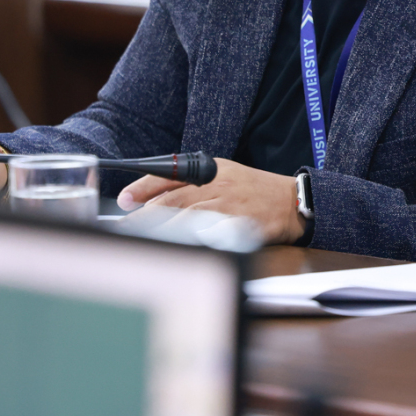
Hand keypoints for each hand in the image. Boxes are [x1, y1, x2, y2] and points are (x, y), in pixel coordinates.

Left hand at [118, 158, 303, 244]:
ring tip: (142, 240)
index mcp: (210, 168)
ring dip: (160, 230)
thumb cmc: (255, 191)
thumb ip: (195, 184)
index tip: (123, 201)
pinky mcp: (237, 223)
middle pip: (171, 200)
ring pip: (184, 217)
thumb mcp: (224, 176)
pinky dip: (187, 240)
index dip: (142, 189)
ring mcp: (227, 204)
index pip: (168, 176)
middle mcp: (216, 182)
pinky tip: (175, 246)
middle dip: (143, 215)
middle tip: (124, 227)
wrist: (292, 202)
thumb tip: (158, 199)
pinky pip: (206, 233)